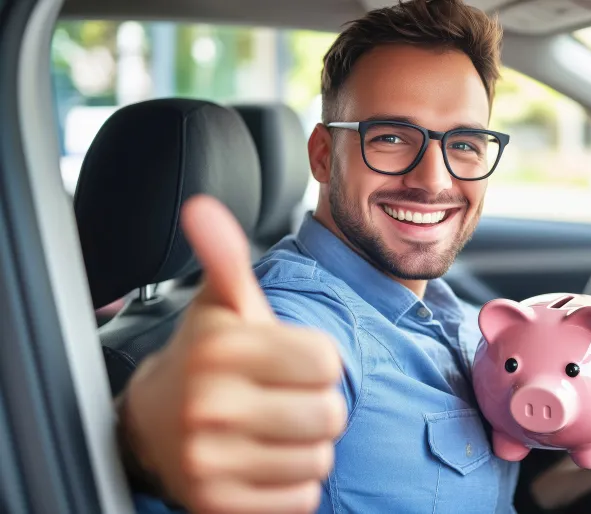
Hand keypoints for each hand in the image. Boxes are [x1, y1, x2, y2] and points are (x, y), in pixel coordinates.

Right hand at [120, 195, 345, 513]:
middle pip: (330, 414)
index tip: (291, 362)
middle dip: (318, 405)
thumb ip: (226, 260)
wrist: (150, 426)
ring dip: (307, 446)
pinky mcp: (218, 503)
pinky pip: (301, 499)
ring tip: (273, 430)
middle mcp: (208, 405)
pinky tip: (264, 461)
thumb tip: (202, 208)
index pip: (327, 362)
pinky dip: (293, 483)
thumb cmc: (207, 359)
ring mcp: (209, 460)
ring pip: (318, 459)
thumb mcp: (220, 307)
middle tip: (284, 399)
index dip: (318, 361)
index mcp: (220, 348)